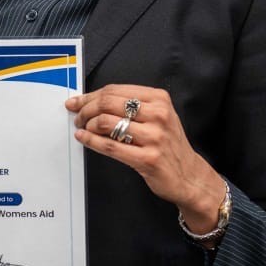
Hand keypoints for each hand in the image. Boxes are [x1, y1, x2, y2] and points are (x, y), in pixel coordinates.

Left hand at [67, 85, 223, 231]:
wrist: (188, 175)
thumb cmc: (168, 145)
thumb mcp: (158, 116)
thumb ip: (131, 106)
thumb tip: (93, 100)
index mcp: (159, 99)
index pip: (115, 90)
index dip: (90, 95)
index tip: (77, 101)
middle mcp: (159, 114)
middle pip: (108, 103)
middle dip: (86, 109)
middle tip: (77, 116)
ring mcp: (154, 137)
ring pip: (106, 123)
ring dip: (87, 125)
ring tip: (83, 129)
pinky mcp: (148, 158)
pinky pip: (110, 146)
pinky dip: (91, 141)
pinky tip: (83, 138)